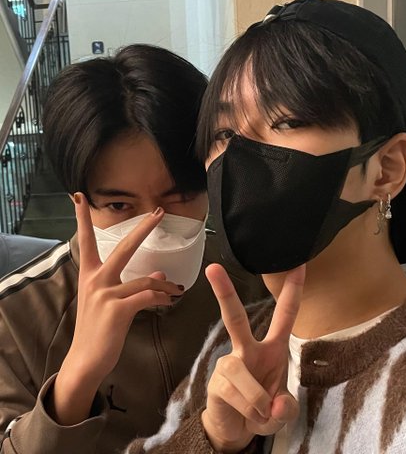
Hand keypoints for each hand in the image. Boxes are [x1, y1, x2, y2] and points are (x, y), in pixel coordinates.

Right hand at [49, 192, 182, 424]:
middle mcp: (95, 280)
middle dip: (142, 228)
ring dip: (166, 284)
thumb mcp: (112, 302)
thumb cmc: (100, 329)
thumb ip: (132, 284)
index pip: (86, 241)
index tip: (78, 197)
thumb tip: (159, 271)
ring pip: (146, 278)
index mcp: (90, 275)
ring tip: (176, 290)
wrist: (86, 361)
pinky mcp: (117, 310)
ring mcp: (105, 294)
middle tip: (159, 212)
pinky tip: (169, 301)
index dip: (82, 218)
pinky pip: (148, 296)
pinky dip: (162, 297)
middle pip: (123, 247)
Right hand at [201, 263, 304, 451]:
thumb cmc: (262, 408)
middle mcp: (248, 349)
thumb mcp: (282, 411)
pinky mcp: (215, 381)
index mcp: (272, 348)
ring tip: (261, 412)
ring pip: (240, 369)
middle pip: (235, 317)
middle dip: (224, 292)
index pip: (284, 315)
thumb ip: (286, 409)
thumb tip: (276, 404)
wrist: (237, 428)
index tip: (299, 265)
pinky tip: (249, 414)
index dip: (292, 291)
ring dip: (256, 398)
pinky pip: (233, 390)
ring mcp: (229, 363)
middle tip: (213, 268)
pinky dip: (248, 408)